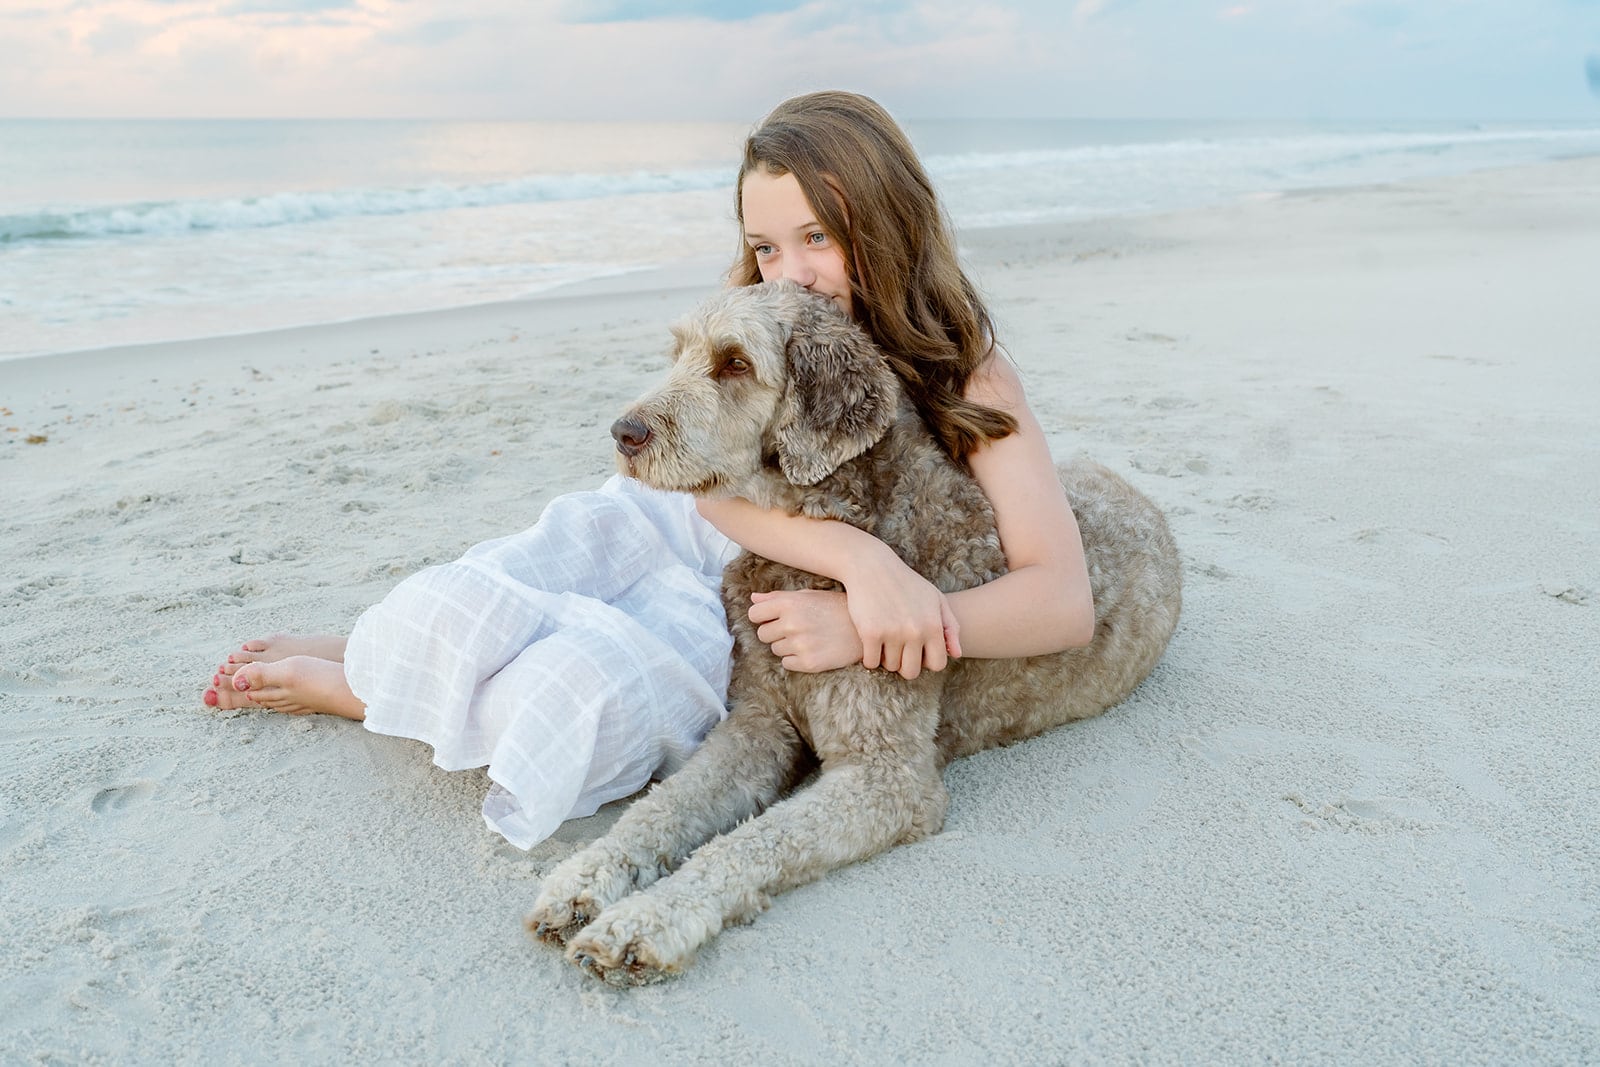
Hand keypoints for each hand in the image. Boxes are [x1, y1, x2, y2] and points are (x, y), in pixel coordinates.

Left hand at [748, 589, 862, 673]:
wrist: (865, 628)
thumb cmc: (835, 608)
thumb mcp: (808, 595)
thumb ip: (778, 597)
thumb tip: (753, 598)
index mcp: (789, 603)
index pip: (754, 614)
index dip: (762, 617)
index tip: (773, 618)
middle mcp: (792, 623)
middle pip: (763, 634)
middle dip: (775, 633)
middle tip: (796, 629)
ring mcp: (800, 644)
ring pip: (775, 650)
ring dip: (787, 646)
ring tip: (808, 638)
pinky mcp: (809, 662)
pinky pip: (787, 664)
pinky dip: (796, 659)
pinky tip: (812, 649)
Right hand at [838, 555, 962, 679]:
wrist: (872, 565)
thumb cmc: (906, 583)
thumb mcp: (935, 599)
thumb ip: (950, 627)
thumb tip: (956, 654)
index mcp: (934, 625)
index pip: (937, 664)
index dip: (926, 661)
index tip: (917, 651)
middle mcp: (916, 631)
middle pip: (911, 671)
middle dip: (904, 664)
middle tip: (898, 650)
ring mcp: (892, 633)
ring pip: (890, 666)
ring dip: (886, 658)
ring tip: (884, 641)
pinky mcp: (870, 632)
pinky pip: (871, 662)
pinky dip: (869, 657)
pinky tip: (870, 643)